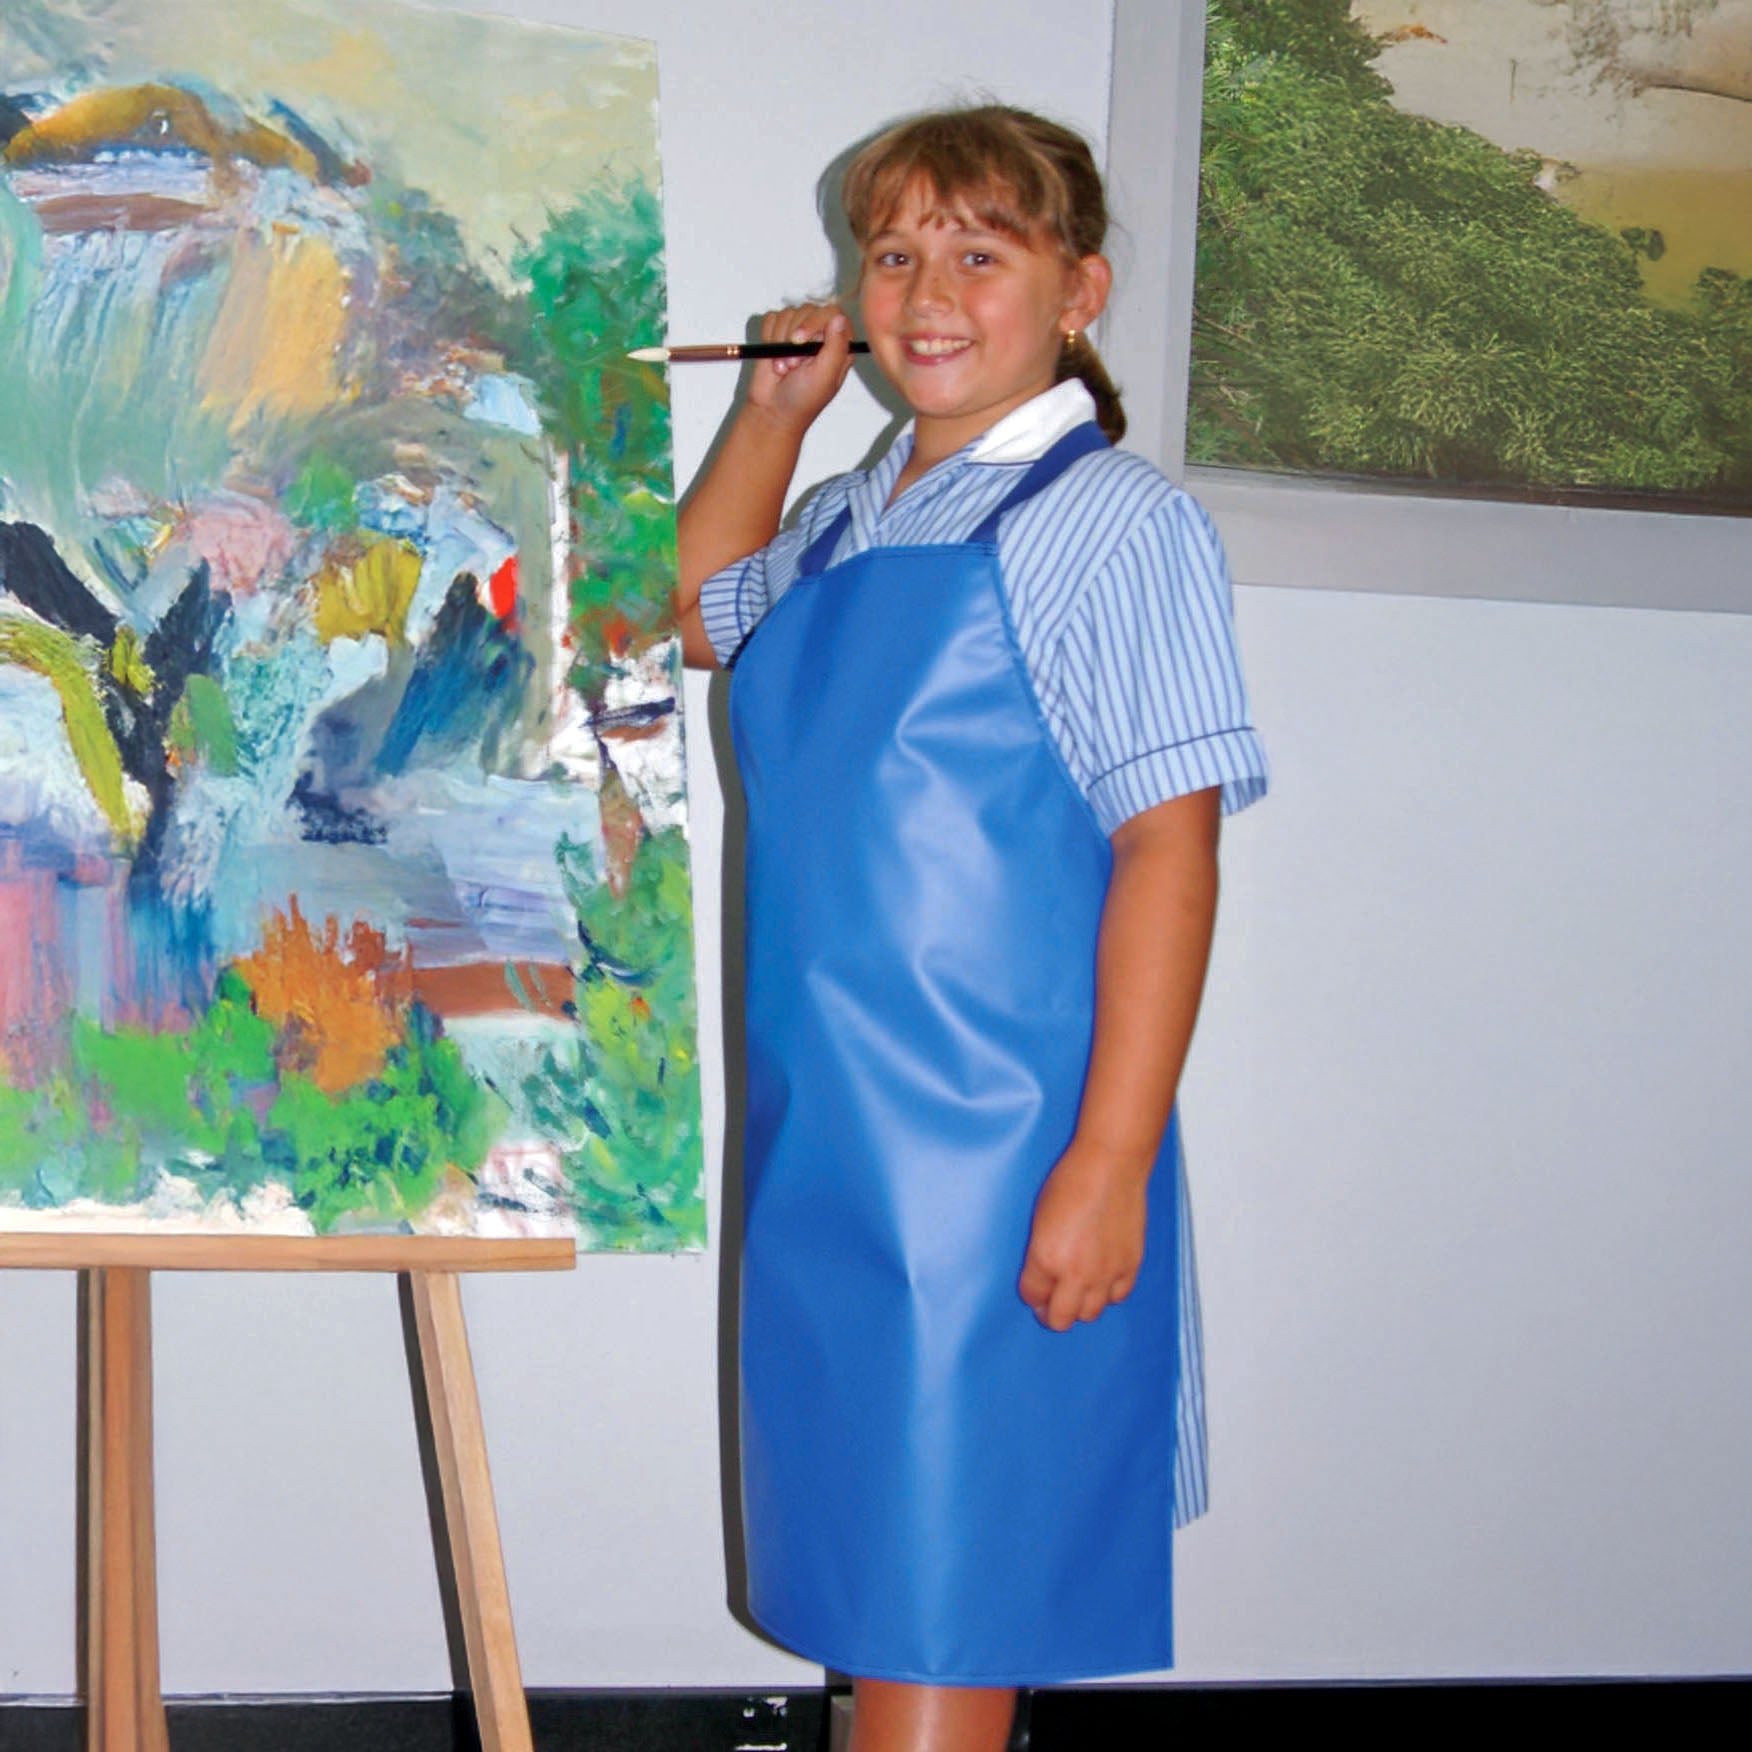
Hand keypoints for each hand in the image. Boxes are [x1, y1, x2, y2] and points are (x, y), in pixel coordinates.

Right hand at [745, 302, 855, 433]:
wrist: (772, 410)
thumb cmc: (802, 399)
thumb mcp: (825, 377)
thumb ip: (836, 347)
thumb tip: (838, 318)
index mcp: (839, 345)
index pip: (832, 313)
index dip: (813, 322)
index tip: (799, 340)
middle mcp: (821, 335)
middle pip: (808, 310)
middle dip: (793, 338)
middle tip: (793, 365)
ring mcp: (799, 332)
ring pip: (788, 314)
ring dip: (780, 342)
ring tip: (784, 367)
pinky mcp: (778, 332)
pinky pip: (772, 319)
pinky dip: (769, 337)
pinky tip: (773, 358)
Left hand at [1017, 1139, 1148, 1331]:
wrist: (1111, 1165)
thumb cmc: (1073, 1180)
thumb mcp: (1040, 1216)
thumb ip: (1040, 1251)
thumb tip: (1043, 1273)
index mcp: (1046, 1257)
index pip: (1032, 1296)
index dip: (1032, 1295)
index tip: (1035, 1292)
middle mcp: (1076, 1272)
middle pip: (1061, 1318)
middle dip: (1052, 1313)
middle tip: (1052, 1302)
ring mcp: (1106, 1272)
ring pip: (1090, 1314)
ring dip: (1081, 1305)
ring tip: (1078, 1290)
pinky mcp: (1130, 1266)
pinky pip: (1118, 1297)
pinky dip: (1108, 1293)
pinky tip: (1103, 1279)